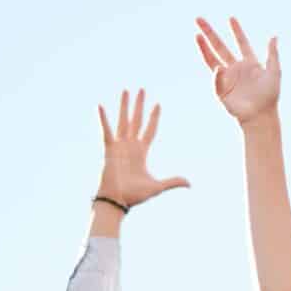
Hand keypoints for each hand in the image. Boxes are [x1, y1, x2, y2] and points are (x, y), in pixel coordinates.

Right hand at [95, 89, 189, 206]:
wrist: (117, 201)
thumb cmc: (134, 196)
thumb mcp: (157, 186)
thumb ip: (173, 182)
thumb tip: (190, 183)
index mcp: (141, 152)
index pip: (149, 130)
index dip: (154, 118)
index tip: (158, 104)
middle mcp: (130, 146)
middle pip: (136, 120)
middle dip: (140, 105)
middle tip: (142, 89)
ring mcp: (119, 146)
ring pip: (123, 120)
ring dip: (124, 105)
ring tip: (126, 90)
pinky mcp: (109, 149)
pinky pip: (107, 131)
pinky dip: (104, 119)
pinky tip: (100, 106)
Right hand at [195, 17, 279, 124]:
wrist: (261, 115)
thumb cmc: (270, 95)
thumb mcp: (274, 72)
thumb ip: (273, 54)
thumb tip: (274, 36)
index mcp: (249, 62)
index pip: (241, 42)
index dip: (237, 31)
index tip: (231, 18)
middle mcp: (236, 68)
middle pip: (220, 46)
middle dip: (210, 33)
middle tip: (199, 19)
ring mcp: (226, 78)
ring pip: (212, 59)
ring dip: (204, 47)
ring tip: (197, 35)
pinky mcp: (221, 90)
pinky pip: (216, 79)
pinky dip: (216, 74)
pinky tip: (218, 68)